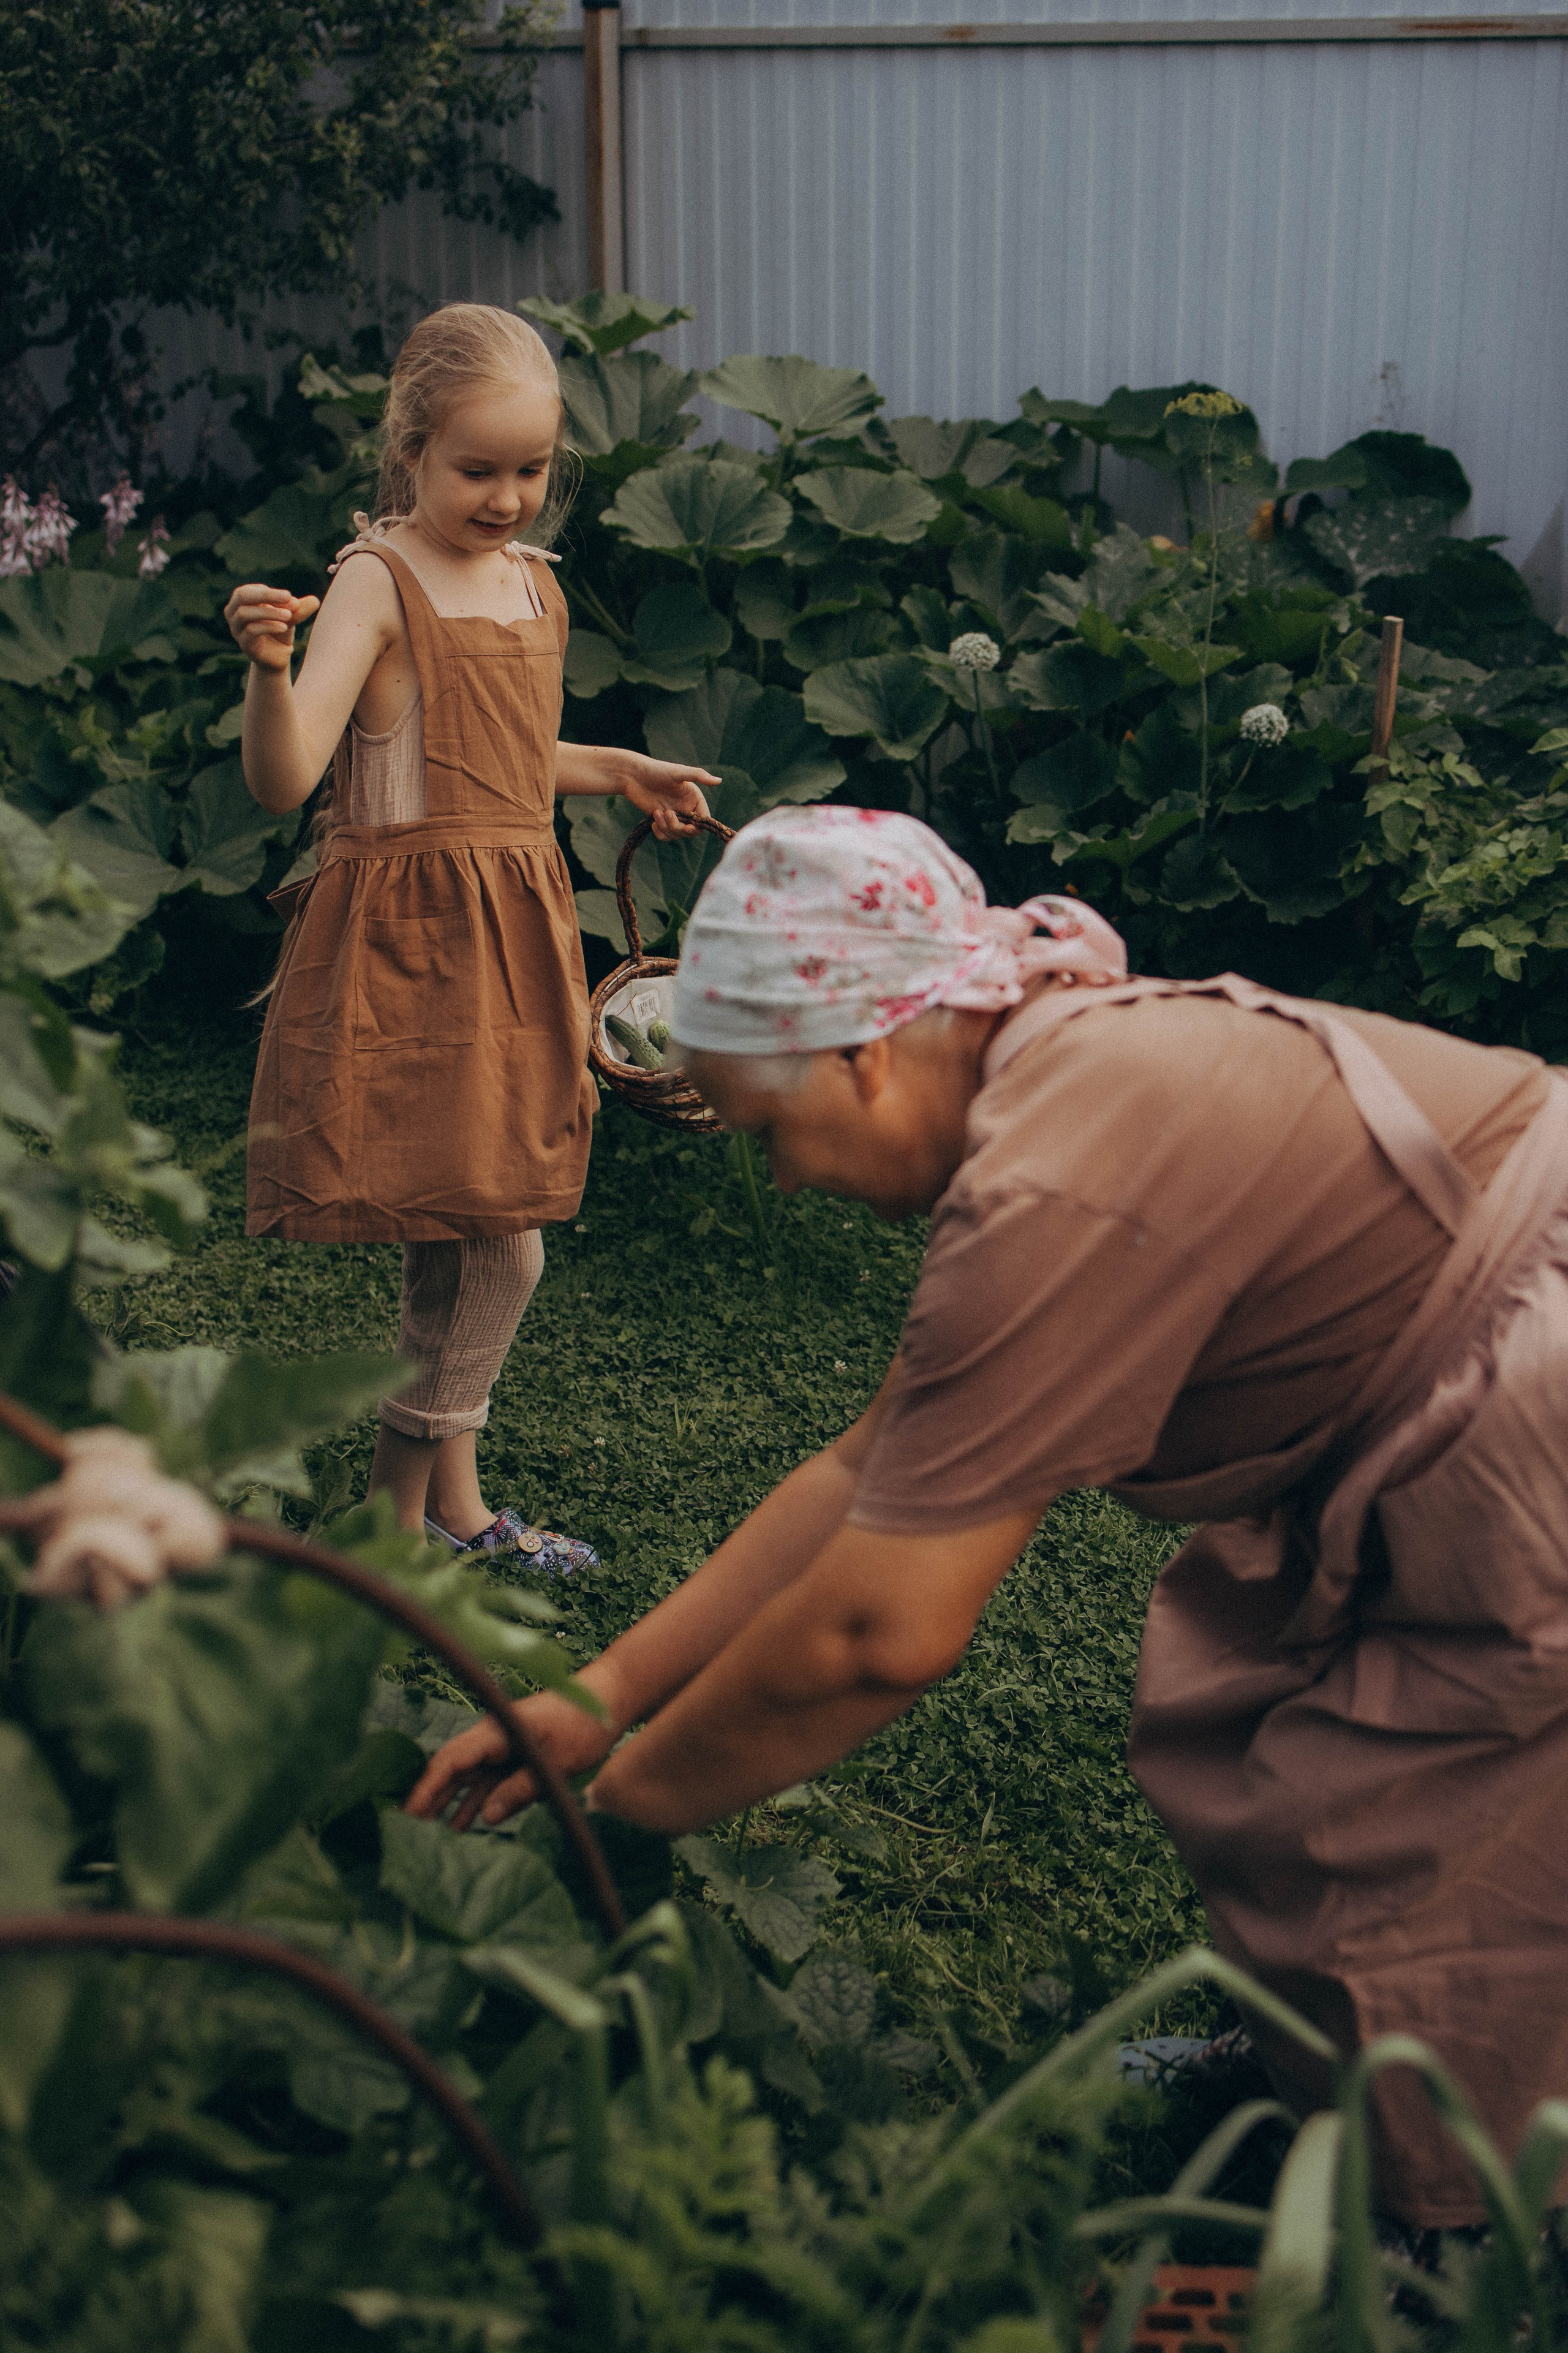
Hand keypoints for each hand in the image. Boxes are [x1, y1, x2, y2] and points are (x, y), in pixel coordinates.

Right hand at [224, 582, 320, 672]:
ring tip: (289, 615)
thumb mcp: (291, 615)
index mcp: (243, 600)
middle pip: (242, 596)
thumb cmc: (280, 630)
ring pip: (245, 613)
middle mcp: (234, 612)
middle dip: (266, 595)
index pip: (251, 590)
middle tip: (288, 597)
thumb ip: (299, 608)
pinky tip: (284, 627)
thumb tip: (315, 601)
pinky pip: (251, 631)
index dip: (270, 592)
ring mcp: (236, 629)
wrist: (278, 657)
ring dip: (269, 612)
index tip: (290, 597)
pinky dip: (268, 626)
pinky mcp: (243, 643)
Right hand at [403, 1686, 618, 1830]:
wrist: (609, 1698)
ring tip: (427, 1836)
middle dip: (428, 1799)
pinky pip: (488, 1782)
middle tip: (405, 1832)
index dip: (427, 1788)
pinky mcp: (515, 1756)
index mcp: (496, 1730)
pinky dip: (475, 1802)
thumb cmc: (584, 1722)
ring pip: (467, 1778)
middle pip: (451, 1770)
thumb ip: (520, 1789)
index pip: (451, 1760)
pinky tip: (461, 1826)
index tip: (407, 1813)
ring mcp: (502, 1746)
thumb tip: (486, 1818)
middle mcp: (492, 1737)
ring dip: (448, 1804)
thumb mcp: (555, 1761)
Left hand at [625, 755, 717, 841]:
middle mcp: (685, 808)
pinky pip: (665, 836)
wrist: (633, 775)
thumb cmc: (657, 770)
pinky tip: (652, 822)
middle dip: (678, 827)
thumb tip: (719, 780)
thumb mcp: (679, 772)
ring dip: (666, 828)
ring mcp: (672, 816)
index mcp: (693, 799)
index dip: (697, 826)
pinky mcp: (660, 821)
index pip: (703, 820)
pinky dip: (660, 833)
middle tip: (666, 813)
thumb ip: (699, 776)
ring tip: (656, 813)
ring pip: (676, 835)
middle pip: (690, 831)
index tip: (687, 827)